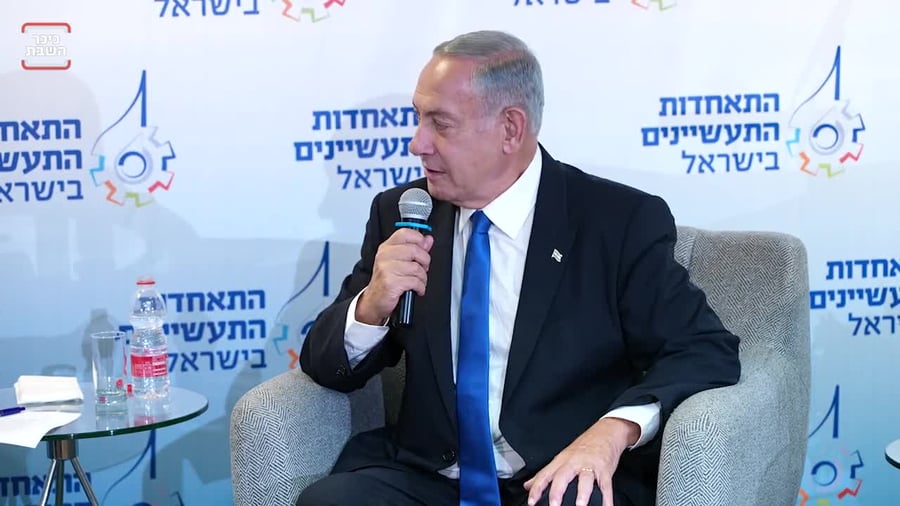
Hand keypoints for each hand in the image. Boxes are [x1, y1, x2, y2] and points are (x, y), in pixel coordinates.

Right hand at [355, 228, 433, 324]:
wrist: (374, 301)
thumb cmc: (387, 281)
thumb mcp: (399, 262)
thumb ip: (415, 249)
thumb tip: (428, 240)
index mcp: (387, 248)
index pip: (405, 233)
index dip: (419, 239)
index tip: (424, 247)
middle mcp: (384, 256)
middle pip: (414, 250)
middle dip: (425, 261)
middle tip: (423, 269)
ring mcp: (386, 269)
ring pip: (416, 268)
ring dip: (423, 277)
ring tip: (418, 281)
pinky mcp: (391, 282)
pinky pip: (415, 281)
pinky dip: (420, 287)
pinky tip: (416, 289)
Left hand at [523, 418, 638, 505]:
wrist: (606, 432)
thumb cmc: (584, 446)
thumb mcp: (562, 457)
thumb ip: (546, 474)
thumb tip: (528, 485)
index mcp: (561, 461)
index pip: (545, 474)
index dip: (536, 488)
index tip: (531, 502)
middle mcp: (574, 462)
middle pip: (562, 476)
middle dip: (557, 492)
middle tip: (553, 505)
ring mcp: (590, 465)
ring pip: (585, 479)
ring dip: (582, 494)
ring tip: (580, 505)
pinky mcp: (604, 469)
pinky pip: (605, 485)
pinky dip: (607, 498)